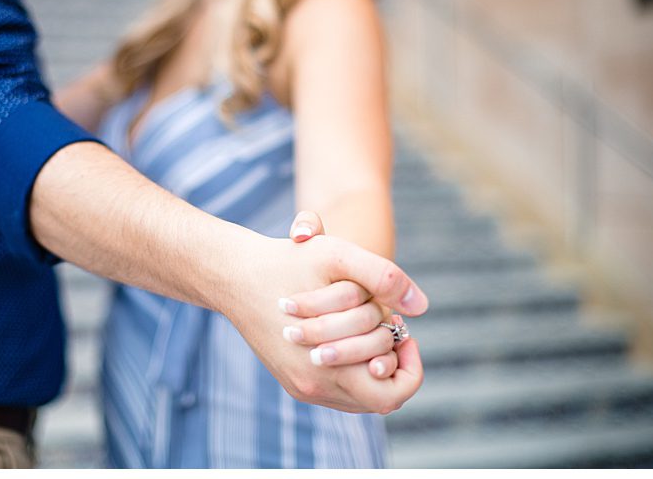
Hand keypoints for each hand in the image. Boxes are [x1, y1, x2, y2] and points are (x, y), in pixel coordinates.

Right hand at [218, 225, 428, 416]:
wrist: (231, 272)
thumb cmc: (284, 261)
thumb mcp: (338, 257)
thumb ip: (384, 277)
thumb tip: (422, 306)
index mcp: (326, 368)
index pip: (391, 394)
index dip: (409, 368)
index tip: (404, 333)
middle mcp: (313, 388)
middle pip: (377, 396)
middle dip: (391, 359)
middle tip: (390, 327)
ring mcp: (300, 386)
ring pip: (357, 394)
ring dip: (370, 365)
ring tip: (368, 329)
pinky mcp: (290, 380)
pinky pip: (335, 388)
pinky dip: (349, 367)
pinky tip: (346, 335)